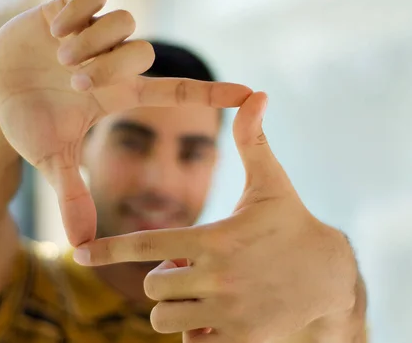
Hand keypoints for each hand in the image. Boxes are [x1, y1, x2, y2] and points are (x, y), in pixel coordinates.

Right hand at [0, 0, 251, 245]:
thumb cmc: (30, 124)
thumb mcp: (52, 158)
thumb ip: (72, 195)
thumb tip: (82, 244)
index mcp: (121, 94)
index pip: (177, 91)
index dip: (213, 93)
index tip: (251, 94)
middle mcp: (116, 63)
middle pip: (142, 52)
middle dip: (106, 67)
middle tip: (73, 81)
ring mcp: (96, 34)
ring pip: (123, 23)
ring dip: (88, 43)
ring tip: (57, 56)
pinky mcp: (72, 7)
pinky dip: (73, 12)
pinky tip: (52, 29)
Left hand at [74, 92, 358, 342]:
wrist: (330, 278)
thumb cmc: (294, 225)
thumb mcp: (272, 184)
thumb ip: (253, 141)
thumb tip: (255, 94)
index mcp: (215, 238)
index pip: (147, 245)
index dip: (110, 248)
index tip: (81, 252)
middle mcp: (216, 277)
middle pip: (151, 286)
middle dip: (161, 276)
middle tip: (188, 267)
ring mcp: (227, 312)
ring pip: (164, 318)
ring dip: (173, 305)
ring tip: (199, 290)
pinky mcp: (240, 338)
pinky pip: (191, 342)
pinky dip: (193, 330)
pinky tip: (214, 313)